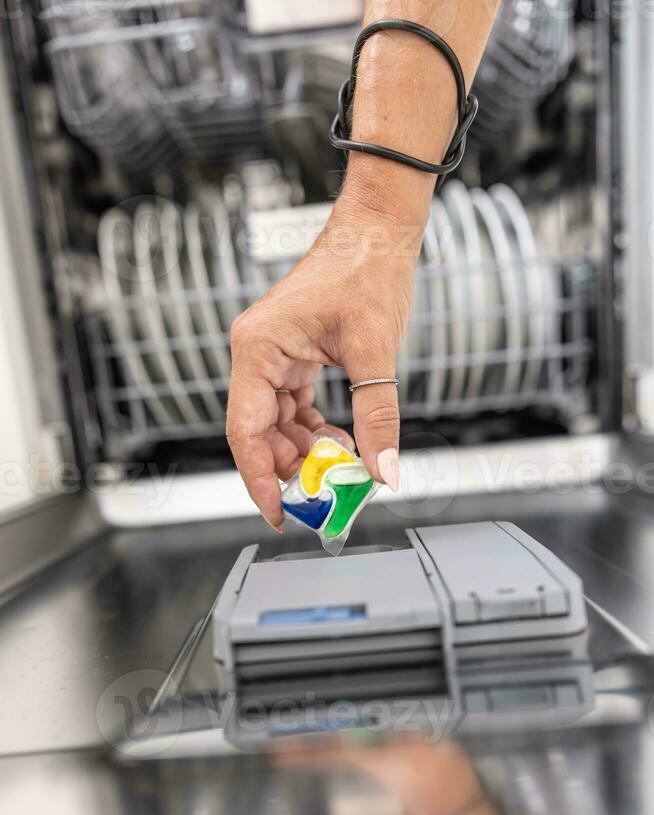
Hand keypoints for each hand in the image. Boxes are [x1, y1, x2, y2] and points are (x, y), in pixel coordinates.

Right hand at [227, 195, 419, 530]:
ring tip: (342, 471)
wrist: (378, 230)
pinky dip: (315, 430)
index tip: (279, 515)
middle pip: (259, 432)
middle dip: (289, 470)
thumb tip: (383, 471)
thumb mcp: (375, 351)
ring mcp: (273, 355)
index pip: (246, 432)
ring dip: (306, 451)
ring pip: (277, 423)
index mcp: (259, 348)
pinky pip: (294, 407)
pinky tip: (342, 443)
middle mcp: (257, 354)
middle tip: (323, 500)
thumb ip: (377, 416)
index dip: (260, 480)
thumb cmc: (368, 270)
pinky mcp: (292, 356)